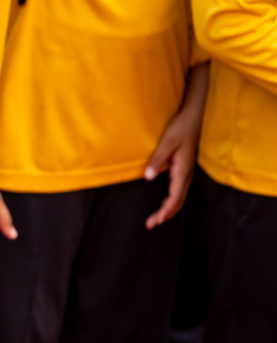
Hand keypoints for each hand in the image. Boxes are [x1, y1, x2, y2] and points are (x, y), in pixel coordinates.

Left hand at [144, 102, 200, 228]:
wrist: (193, 117)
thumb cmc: (180, 128)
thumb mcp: (166, 142)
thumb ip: (157, 159)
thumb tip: (148, 177)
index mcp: (183, 170)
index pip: (175, 196)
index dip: (166, 210)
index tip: (157, 221)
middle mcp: (187, 174)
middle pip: (178, 201)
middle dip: (165, 214)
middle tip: (150, 224)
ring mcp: (187, 172)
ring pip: (179, 196)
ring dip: (168, 209)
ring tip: (155, 219)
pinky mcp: (184, 168)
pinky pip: (179, 190)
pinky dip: (172, 200)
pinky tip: (164, 203)